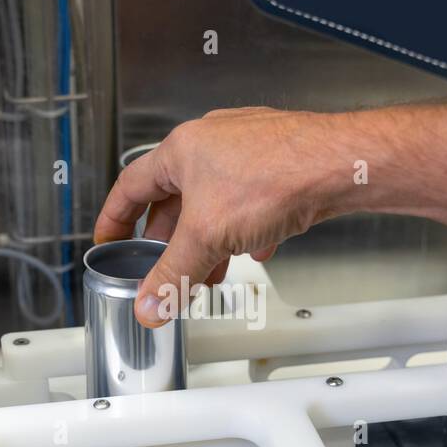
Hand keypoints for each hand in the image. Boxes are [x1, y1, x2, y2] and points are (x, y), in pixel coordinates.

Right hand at [94, 107, 348, 325]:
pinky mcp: (278, 162)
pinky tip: (256, 249)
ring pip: (215, 202)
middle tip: (165, 268)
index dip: (114, 217)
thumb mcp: (209, 237)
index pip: (131, 186)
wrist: (339, 165)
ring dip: (210, 239)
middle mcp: (211, 143)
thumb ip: (175, 275)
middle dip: (172, 240)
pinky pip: (250, 200)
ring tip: (211, 271)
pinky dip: (246, 228)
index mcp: (181, 150)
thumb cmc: (275, 177)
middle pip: (176, 198)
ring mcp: (247, 150)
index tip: (108, 238)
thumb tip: (150, 304)